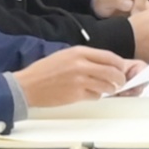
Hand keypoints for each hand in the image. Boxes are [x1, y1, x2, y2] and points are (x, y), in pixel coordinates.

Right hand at [11, 46, 136, 109]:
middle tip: (120, 82)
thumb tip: (105, 64)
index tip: (121, 69)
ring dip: (110, 89)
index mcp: (79, 52)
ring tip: (106, 89)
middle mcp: (82, 64)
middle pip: (112, 72)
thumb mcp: (65, 55)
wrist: (28, 86)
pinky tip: (90, 94)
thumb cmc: (44, 70)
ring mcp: (80, 80)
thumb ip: (85, 58)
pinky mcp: (77, 94)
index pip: (109, 56)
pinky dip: (96, 96)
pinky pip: (96, 96)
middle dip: (120, 79)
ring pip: (107, 85)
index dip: (119, 64)